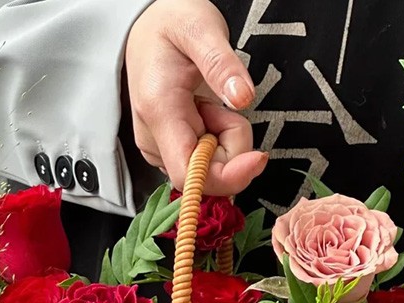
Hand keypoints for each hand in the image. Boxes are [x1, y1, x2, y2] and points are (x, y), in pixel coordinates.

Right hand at [125, 0, 268, 194]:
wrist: (146, 25)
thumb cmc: (170, 23)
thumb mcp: (200, 27)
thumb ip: (221, 63)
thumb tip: (242, 98)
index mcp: (160, 112)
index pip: (190, 173)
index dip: (227, 177)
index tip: (256, 158)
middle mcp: (154, 139)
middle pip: (208, 173)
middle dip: (233, 145)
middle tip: (227, 101)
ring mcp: (159, 148)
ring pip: (209, 169)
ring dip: (225, 140)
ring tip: (211, 101)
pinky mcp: (168, 150)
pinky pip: (205, 162)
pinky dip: (217, 142)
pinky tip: (206, 112)